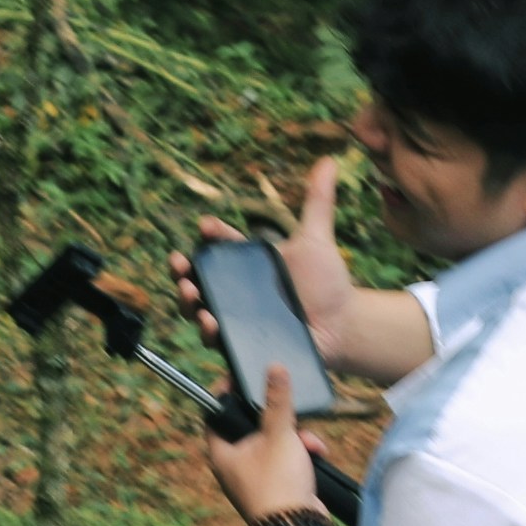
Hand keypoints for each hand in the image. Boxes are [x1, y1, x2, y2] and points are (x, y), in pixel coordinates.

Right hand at [171, 152, 355, 348]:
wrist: (343, 327)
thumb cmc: (327, 284)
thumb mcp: (317, 242)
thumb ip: (318, 203)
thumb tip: (329, 162)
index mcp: (248, 266)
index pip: (220, 245)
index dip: (210, 235)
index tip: (206, 226)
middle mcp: (236, 296)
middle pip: (199, 285)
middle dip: (183, 278)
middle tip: (182, 273)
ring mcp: (239, 324)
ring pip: (204, 320)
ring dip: (194, 314)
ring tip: (202, 312)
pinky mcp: (247, 351)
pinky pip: (227, 359)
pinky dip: (218, 363)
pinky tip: (215, 355)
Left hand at [207, 364, 324, 523]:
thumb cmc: (278, 484)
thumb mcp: (279, 434)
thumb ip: (277, 400)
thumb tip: (274, 369)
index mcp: (222, 451)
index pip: (216, 411)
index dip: (228, 391)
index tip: (242, 375)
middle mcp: (234, 464)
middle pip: (251, 424)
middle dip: (278, 417)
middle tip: (290, 412)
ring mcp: (256, 476)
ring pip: (274, 441)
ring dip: (296, 436)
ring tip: (309, 443)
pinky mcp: (277, 484)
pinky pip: (287, 458)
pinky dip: (301, 453)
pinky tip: (316, 455)